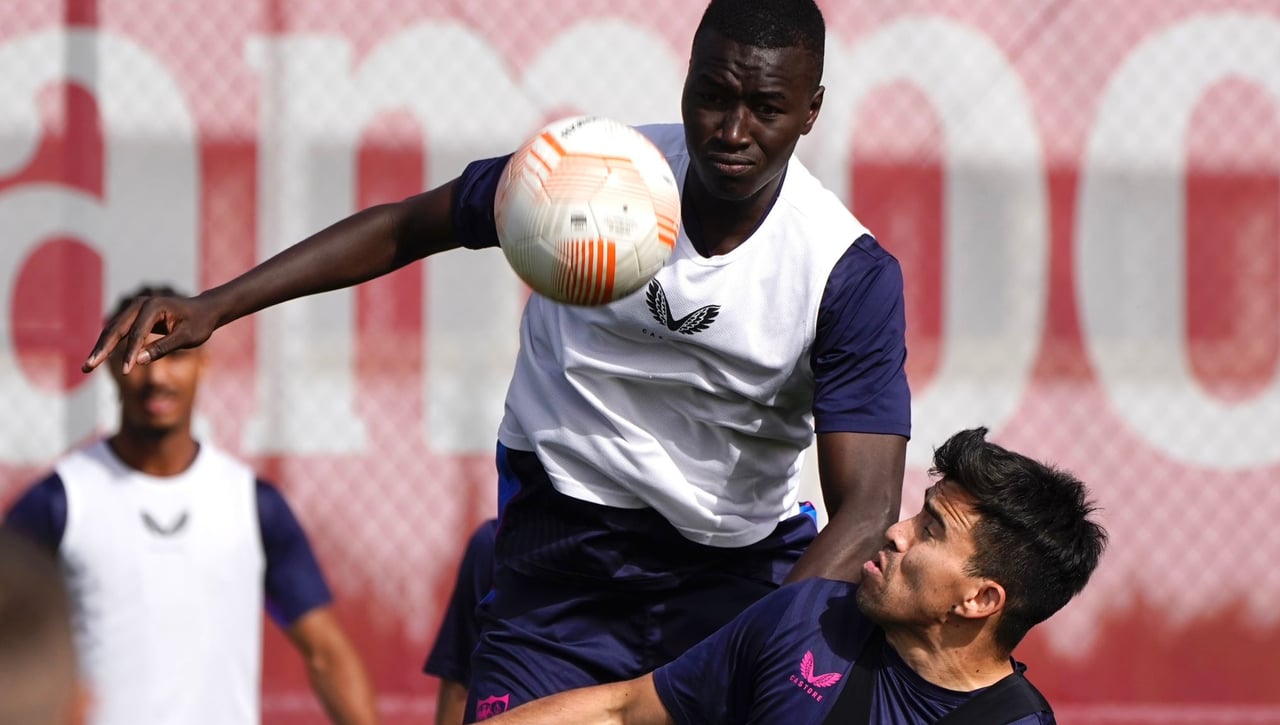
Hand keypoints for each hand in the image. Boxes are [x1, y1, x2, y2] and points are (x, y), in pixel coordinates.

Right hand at [82, 294, 218, 373]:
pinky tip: (98, 357)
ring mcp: (135, 308)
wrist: (204, 311)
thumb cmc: (199, 324)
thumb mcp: (187, 338)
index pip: (137, 334)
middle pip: (116, 329)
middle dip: (102, 350)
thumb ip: (163, 347)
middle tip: (88, 367)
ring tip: (87, 366)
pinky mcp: (134, 316)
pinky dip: (108, 344)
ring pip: (113, 330)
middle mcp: (141, 304)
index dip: (130, 354)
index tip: (126, 372)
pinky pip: (118, 331)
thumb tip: (138, 361)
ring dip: (100, 348)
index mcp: (154, 306)